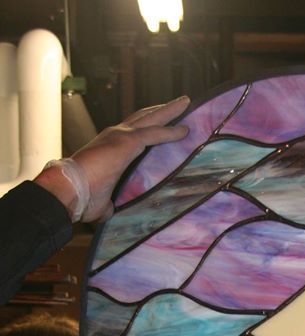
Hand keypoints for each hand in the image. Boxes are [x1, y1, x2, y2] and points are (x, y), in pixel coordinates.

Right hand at [35, 96, 189, 222]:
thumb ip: (110, 203)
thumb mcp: (102, 202)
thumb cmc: (81, 197)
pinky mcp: (127, 142)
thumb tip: (112, 213)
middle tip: (181, 102)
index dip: (149, 127)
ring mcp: (120, 136)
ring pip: (151, 119)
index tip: (164, 123)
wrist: (68, 190)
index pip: (134, 133)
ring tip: (185, 102)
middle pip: (144, 117)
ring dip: (169, 111)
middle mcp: (115, 136)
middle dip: (163, 109)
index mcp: (110, 148)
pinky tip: (185, 130)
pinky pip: (154, 133)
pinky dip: (170, 131)